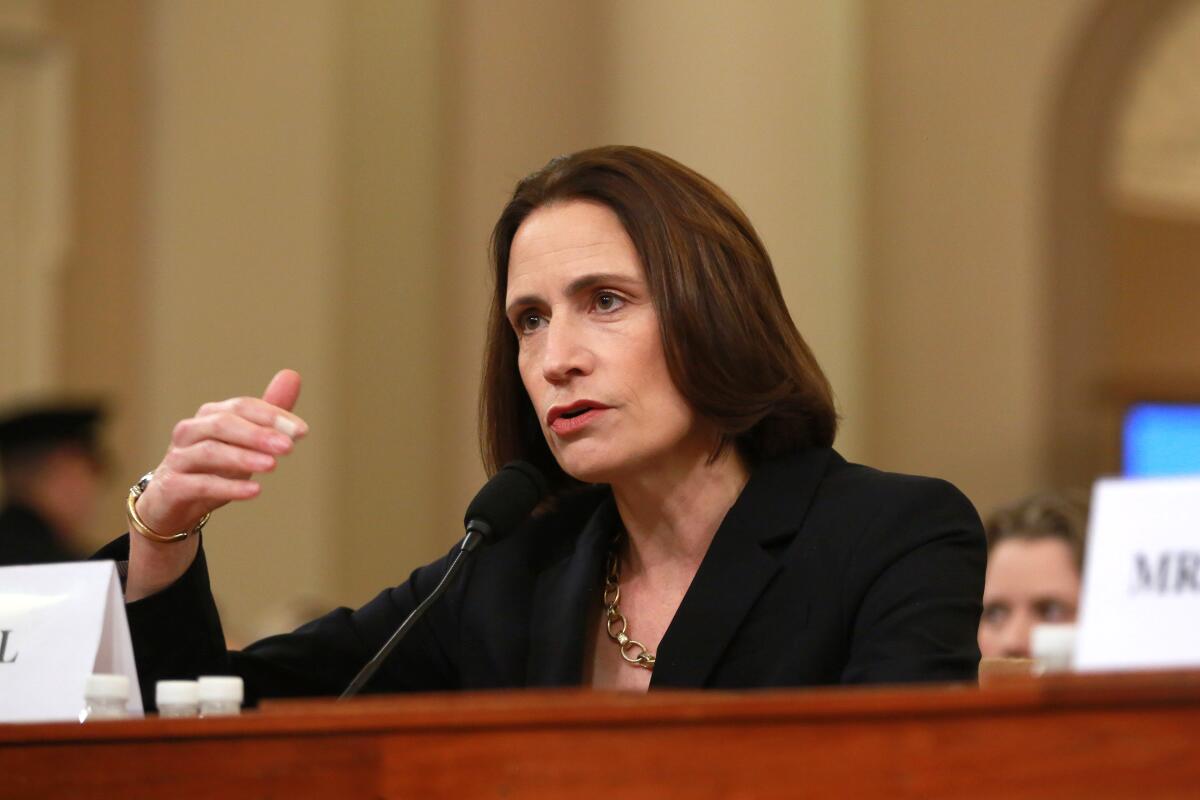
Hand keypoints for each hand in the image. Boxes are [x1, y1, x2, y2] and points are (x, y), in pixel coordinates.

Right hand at [126, 370, 306, 600]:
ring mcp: (177, 459)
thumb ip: (267, 414)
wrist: (172, 505)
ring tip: (273, 465)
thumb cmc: (213, 468)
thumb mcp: (243, 442)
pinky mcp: (171, 487)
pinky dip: (228, 487)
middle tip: (289, 447)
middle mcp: (190, 431)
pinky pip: (200, 484)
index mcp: (210, 416)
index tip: (302, 431)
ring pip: (210, 452)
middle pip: (223, 424)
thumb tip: (292, 375)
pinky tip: (254, 491)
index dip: (272, 416)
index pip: (242, 407)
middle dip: (258, 434)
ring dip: (243, 457)